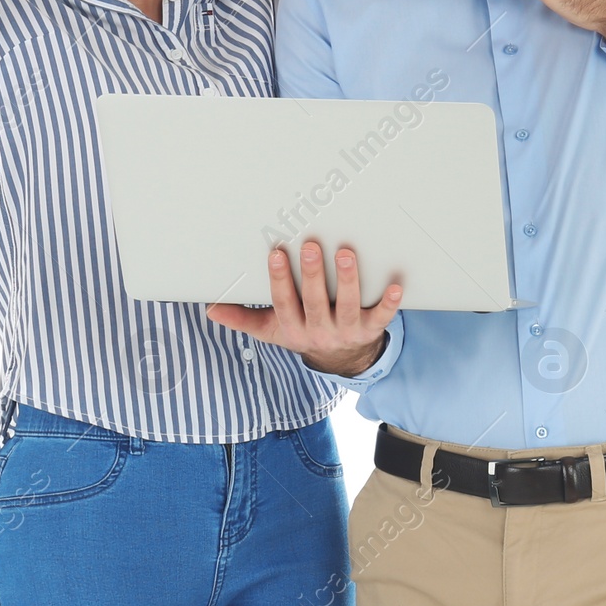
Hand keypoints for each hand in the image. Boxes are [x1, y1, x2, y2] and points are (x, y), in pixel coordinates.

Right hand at [206, 241, 402, 376]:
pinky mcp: (370, 330)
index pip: (283, 303)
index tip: (276, 253)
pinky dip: (388, 303)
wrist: (342, 359)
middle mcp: (319, 332)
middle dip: (312, 275)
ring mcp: (346, 331)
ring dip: (348, 280)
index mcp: (293, 328)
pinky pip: (381, 318)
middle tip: (312, 246)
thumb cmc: (304, 333)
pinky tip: (394, 285)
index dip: (280, 279)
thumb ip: (243, 319)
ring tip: (346, 254)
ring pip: (347, 306)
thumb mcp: (272, 330)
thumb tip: (211, 309)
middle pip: (315, 303)